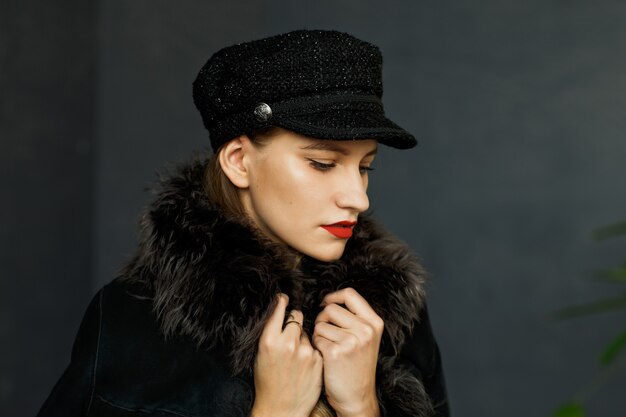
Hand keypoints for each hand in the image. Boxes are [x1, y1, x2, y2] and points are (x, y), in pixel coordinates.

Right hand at [251, 294, 322, 416]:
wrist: (281, 409)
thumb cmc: (267, 381)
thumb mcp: (261, 354)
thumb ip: (272, 333)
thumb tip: (281, 312)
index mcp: (269, 340)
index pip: (279, 310)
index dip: (282, 302)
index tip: (284, 298)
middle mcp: (288, 343)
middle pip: (297, 317)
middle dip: (294, 321)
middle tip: (291, 332)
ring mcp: (306, 352)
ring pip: (308, 332)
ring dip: (304, 339)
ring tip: (296, 357)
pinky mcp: (318, 360)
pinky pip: (316, 346)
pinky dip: (312, 351)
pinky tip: (305, 365)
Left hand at [313, 288, 383, 416]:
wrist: (357, 397)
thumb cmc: (357, 366)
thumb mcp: (366, 338)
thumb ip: (355, 318)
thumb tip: (329, 300)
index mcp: (374, 323)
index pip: (350, 294)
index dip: (333, 296)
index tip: (326, 303)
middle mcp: (366, 330)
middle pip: (331, 308)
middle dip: (322, 319)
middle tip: (326, 333)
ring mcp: (352, 341)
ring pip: (320, 324)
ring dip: (318, 334)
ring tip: (328, 347)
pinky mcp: (336, 352)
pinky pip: (316, 339)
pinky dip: (316, 346)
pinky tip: (325, 356)